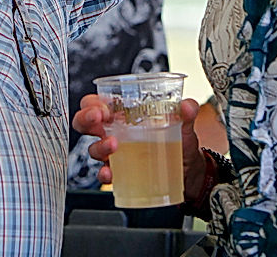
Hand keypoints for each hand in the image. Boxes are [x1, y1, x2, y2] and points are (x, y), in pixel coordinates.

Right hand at [72, 95, 208, 195]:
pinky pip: (105, 173)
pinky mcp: (122, 172)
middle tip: (97, 119)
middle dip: (85, 119)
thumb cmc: (180, 142)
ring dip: (100, 146)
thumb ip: (186, 112)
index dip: (92, 103)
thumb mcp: (183, 125)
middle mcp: (116, 132)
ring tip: (114, 145)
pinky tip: (111, 173)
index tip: (103, 107)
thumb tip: (187, 105)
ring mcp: (116, 154)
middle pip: (86, 123)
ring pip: (94, 148)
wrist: (190, 173)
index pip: (97, 103)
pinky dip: (105, 174)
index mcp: (125, 114)